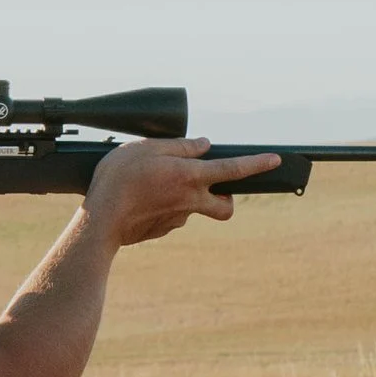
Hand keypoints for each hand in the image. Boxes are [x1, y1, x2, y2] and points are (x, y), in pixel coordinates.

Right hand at [84, 135, 278, 248]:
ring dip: (184, 198)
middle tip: (210, 186)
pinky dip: (163, 208)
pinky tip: (141, 201)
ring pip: (194, 209)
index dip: (257, 164)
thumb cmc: (119, 180)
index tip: (275, 160)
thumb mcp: (147, 149)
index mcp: (191, 177)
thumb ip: (180, 146)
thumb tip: (203, 146)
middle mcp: (191, 201)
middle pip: (225, 206)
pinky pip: (171, 217)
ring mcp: (177, 220)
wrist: (100, 222)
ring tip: (152, 186)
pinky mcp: (162, 231)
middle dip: (226, 198)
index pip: (233, 169)